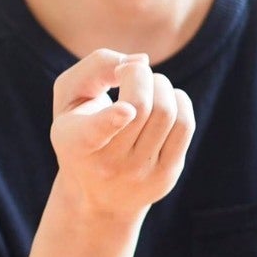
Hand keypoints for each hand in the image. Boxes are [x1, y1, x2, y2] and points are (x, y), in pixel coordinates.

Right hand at [49, 49, 194, 218]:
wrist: (96, 195)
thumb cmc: (81, 129)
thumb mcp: (71, 97)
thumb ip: (95, 68)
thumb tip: (142, 61)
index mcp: (76, 144)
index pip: (95, 133)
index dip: (113, 119)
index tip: (126, 110)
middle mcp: (108, 165)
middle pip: (141, 105)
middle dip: (139, 74)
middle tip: (130, 73)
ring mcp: (140, 174)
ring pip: (166, 112)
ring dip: (160, 85)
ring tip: (147, 87)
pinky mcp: (166, 175)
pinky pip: (185, 124)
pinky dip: (178, 99)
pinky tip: (164, 101)